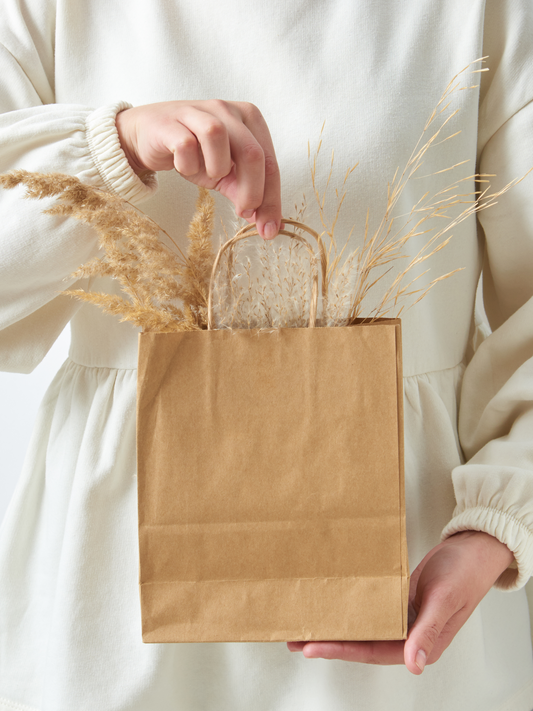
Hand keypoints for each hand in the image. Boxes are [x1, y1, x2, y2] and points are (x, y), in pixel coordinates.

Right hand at [115, 100, 281, 238]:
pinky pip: (185, 144)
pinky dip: (188, 164)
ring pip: (218, 137)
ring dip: (217, 168)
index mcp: (249, 120)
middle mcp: (227, 111)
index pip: (269, 162)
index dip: (272, 198)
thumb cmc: (193, 152)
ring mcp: (198, 112)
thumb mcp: (224, 174)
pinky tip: (184, 167)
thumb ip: (243, 191)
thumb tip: (263, 221)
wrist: (148, 136)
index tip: (268, 228)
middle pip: (251, 152)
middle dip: (252, 191)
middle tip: (244, 213)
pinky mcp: (171, 121)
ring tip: (210, 177)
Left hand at [287, 531, 513, 673]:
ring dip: (338, 627)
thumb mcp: (445, 600)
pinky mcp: (401, 602)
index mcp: (421, 644)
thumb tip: (413, 664)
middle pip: (363, 644)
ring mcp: (405, 619)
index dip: (341, 650)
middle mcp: (410, 636)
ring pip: (365, 628)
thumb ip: (427, 632)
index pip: (372, 652)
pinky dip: (354, 610)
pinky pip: (373, 611)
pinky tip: (336, 606)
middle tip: (296, 637)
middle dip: (330, 642)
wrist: (474, 548)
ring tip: (308, 624)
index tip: (312, 646)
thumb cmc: (465, 573)